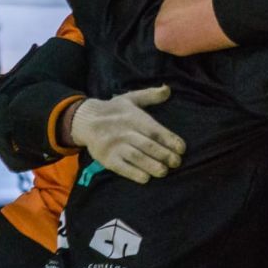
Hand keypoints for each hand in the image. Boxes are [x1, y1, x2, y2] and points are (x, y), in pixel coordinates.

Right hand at [66, 86, 186, 183]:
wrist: (84, 120)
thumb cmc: (113, 110)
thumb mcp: (130, 99)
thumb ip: (150, 95)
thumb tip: (168, 88)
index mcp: (133, 118)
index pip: (155, 130)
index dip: (170, 139)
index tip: (182, 148)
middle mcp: (125, 132)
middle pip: (147, 145)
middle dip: (164, 155)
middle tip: (177, 163)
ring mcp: (114, 146)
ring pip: (136, 157)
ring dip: (151, 165)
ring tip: (164, 172)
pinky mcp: (106, 158)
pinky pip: (121, 167)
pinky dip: (134, 173)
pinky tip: (146, 178)